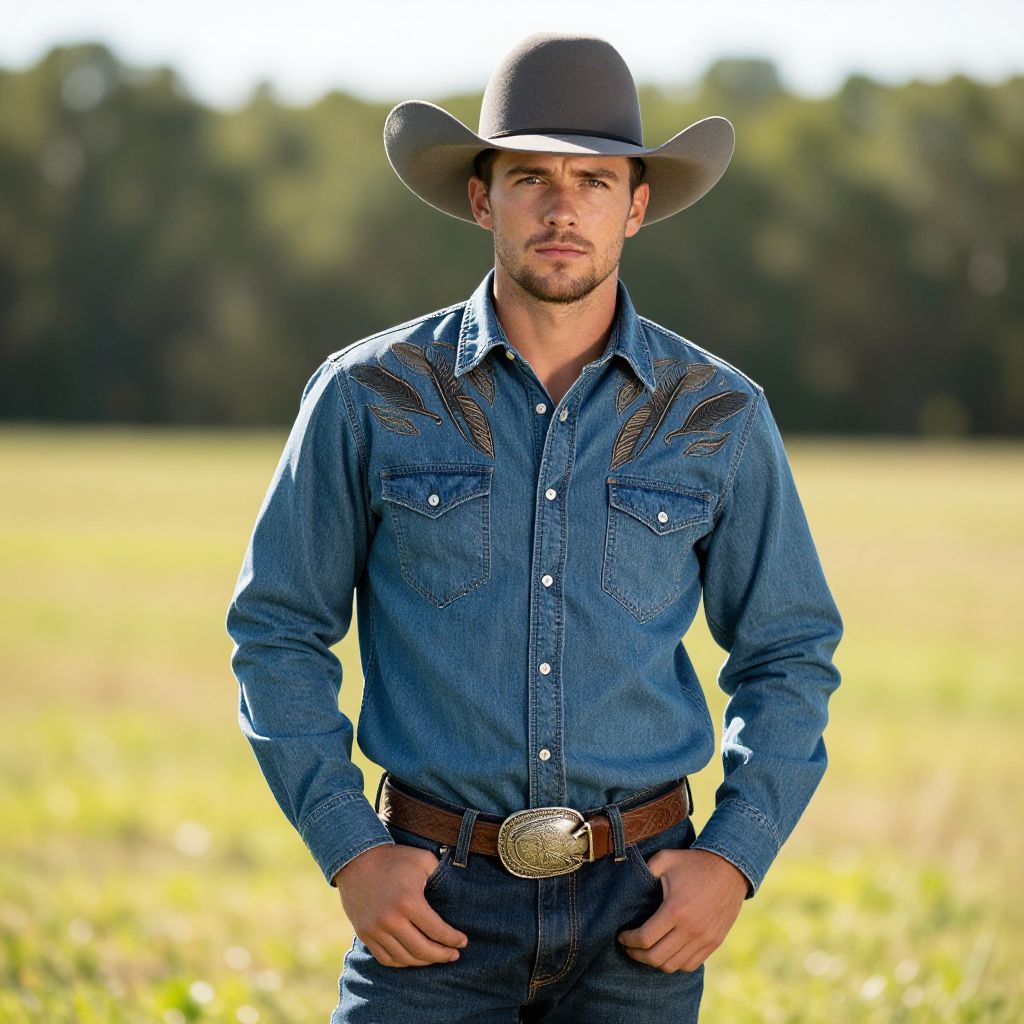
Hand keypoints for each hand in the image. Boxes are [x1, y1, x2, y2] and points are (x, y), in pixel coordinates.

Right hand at [333, 844, 468, 966]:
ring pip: (404, 958)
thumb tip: (456, 893)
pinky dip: (402, 962)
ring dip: (424, 962)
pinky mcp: (364, 934)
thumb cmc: (394, 858)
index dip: (453, 939)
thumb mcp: (422, 859)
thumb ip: (441, 875)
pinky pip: (386, 959)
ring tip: (436, 957)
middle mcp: (391, 920)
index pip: (436, 930)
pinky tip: (414, 958)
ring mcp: (375, 929)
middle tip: (454, 955)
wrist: (356, 859)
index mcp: (409, 901)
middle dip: (442, 955)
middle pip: (422, 950)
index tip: (463, 942)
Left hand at [617, 848, 747, 971]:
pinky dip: (675, 963)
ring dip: (654, 962)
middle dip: (636, 955)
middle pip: (656, 958)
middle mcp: (691, 929)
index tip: (621, 935)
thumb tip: (626, 883)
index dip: (628, 940)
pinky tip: (666, 951)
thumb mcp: (665, 858)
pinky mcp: (714, 943)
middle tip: (628, 946)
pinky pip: (690, 965)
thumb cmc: (693, 863)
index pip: (645, 938)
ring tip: (645, 950)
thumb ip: (644, 870)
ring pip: (673, 966)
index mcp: (676, 909)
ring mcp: (704, 939)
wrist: (730, 869)